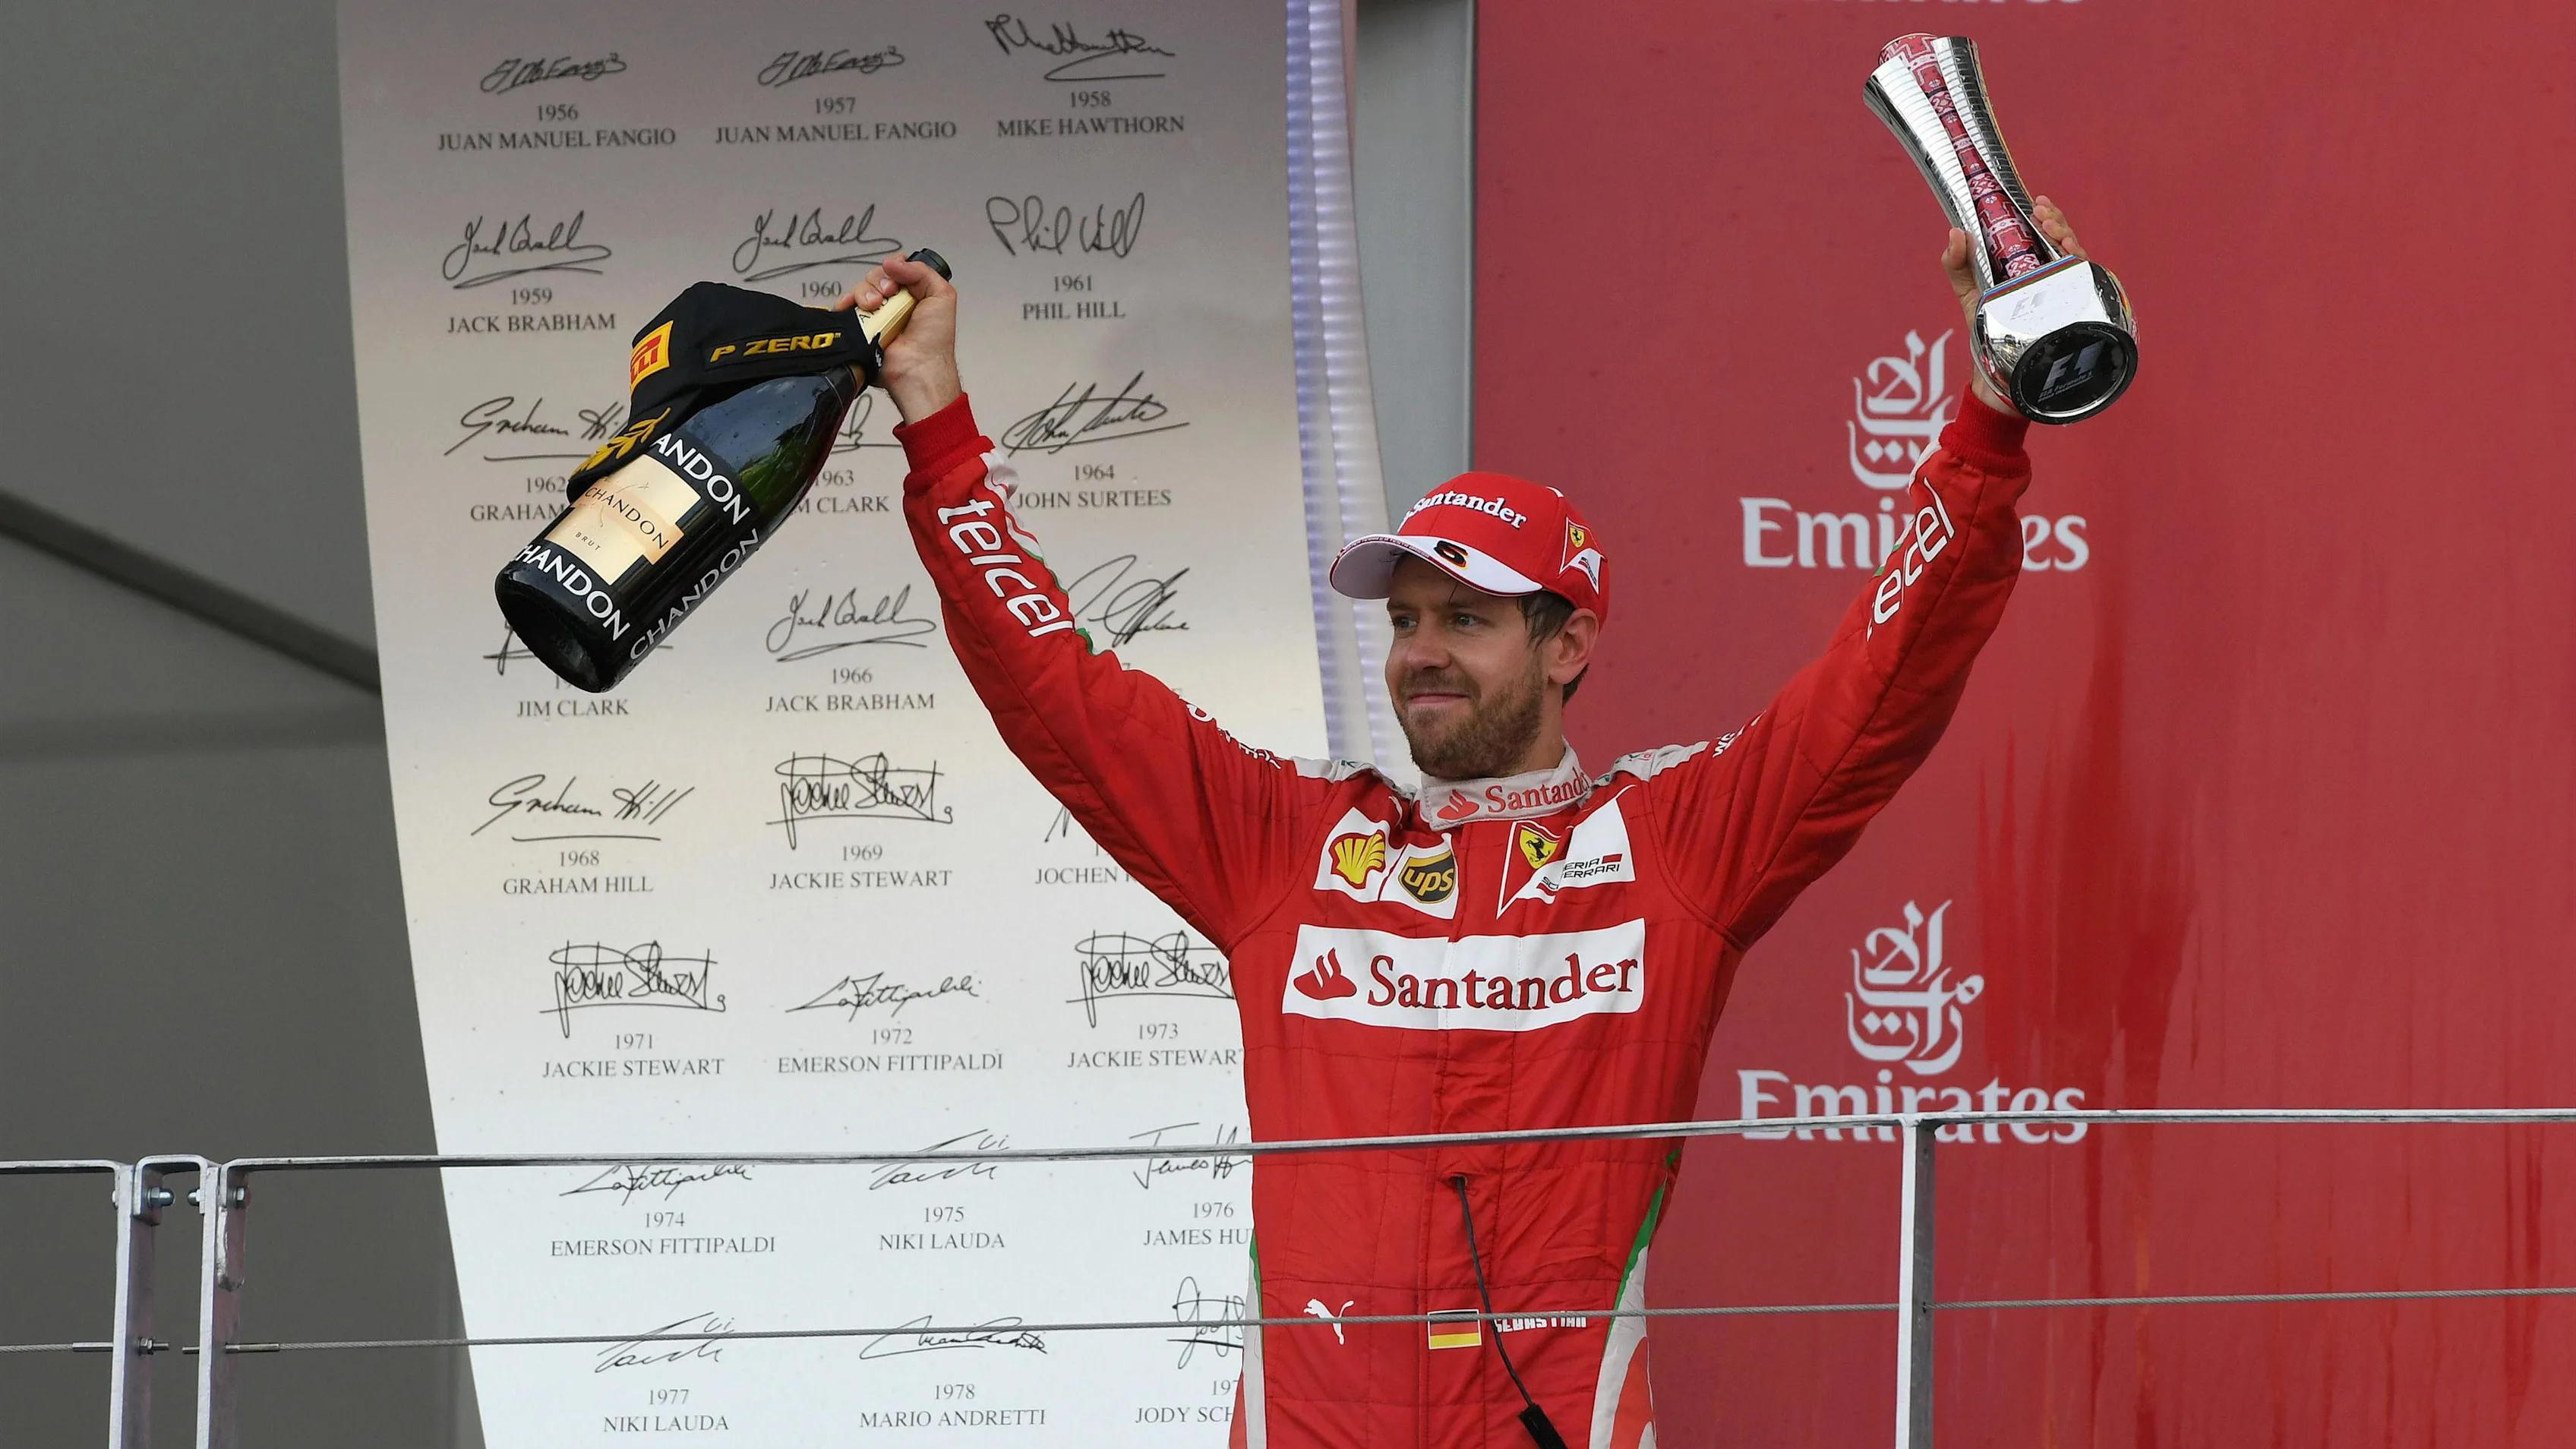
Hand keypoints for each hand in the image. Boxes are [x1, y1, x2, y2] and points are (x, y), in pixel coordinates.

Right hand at [833, 255, 960, 423]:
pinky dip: (846, 304)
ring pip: (860, 289)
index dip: (894, 268)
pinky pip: (845, 307)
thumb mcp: (941, 296)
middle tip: (888, 295)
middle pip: (875, 276)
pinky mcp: (860, 327)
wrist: (917, 368)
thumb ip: (922, 271)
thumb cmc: (934, 341)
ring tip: (875, 307)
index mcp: (913, 295)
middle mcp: (893, 304)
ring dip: (865, 293)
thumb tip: (893, 262)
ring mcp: (876, 316)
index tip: (897, 281)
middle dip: (879, 281)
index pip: (896, 268)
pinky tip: (854, 308)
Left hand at [1941, 196, 2087, 413]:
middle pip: (2064, 240)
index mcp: (2031, 264)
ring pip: (2077, 259)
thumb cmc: (1985, 329)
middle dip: (2058, 221)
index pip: (2045, 232)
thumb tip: (1955, 231)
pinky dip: (2080, 267)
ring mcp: (2064, 293)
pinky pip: (2085, 286)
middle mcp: (2052, 275)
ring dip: (2069, 239)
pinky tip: (2071, 256)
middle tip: (2043, 214)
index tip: (2037, 201)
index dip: (2047, 214)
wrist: (1994, 371)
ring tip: (2053, 230)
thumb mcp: (1968, 291)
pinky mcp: (2073, 312)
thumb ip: (1957, 263)